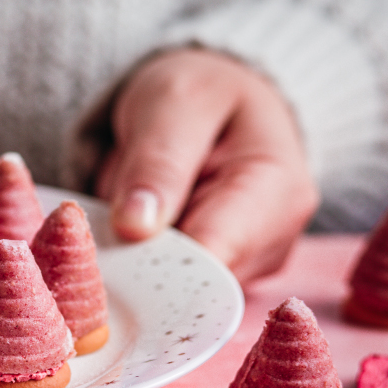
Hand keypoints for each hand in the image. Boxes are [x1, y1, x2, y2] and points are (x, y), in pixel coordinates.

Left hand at [94, 48, 319, 282]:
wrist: (219, 105)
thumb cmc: (202, 97)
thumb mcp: (174, 102)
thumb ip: (157, 160)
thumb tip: (135, 227)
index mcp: (277, 190)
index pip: (214, 255)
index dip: (157, 264)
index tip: (111, 249)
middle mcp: (274, 239)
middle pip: (194, 281)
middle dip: (142, 258)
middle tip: (110, 217)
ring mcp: (250, 264)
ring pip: (176, 290)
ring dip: (139, 260)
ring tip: (131, 212)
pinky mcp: (221, 276)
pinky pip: (170, 287)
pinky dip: (143, 265)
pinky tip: (139, 233)